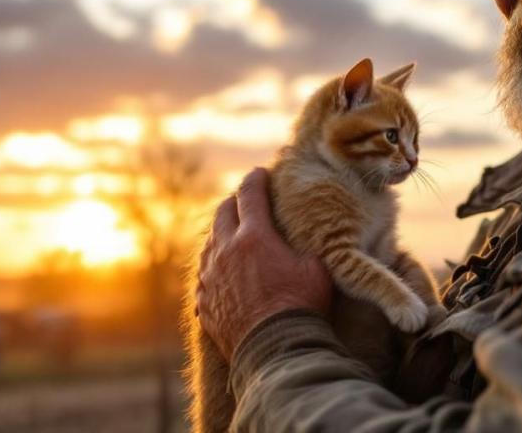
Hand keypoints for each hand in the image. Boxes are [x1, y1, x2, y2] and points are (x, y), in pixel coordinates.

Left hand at [196, 167, 333, 360]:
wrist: (274, 349)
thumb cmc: (301, 305)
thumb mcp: (316, 268)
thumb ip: (307, 246)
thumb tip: (317, 234)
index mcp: (254, 236)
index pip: (250, 194)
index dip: (256, 179)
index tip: (260, 173)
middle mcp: (226, 251)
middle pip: (222, 213)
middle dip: (234, 202)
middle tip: (244, 200)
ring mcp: (211, 277)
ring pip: (209, 243)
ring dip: (221, 233)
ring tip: (232, 234)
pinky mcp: (204, 301)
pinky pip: (204, 275)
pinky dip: (214, 266)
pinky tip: (221, 272)